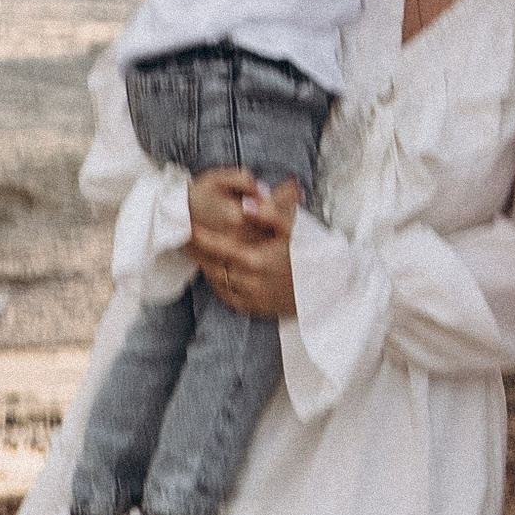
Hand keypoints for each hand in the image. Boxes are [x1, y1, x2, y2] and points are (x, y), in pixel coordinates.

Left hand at [188, 168, 300, 319]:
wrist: (330, 287)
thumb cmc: (313, 253)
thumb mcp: (295, 229)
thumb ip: (270, 214)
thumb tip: (246, 204)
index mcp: (257, 259)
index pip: (217, 247)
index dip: (199, 236)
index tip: (187, 227)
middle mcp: (251, 281)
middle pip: (211, 265)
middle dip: (196, 251)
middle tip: (184, 239)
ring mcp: (253, 298)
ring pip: (217, 281)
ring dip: (205, 267)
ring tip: (195, 253)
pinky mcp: (256, 309)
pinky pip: (228, 297)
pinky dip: (217, 285)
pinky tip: (215, 273)